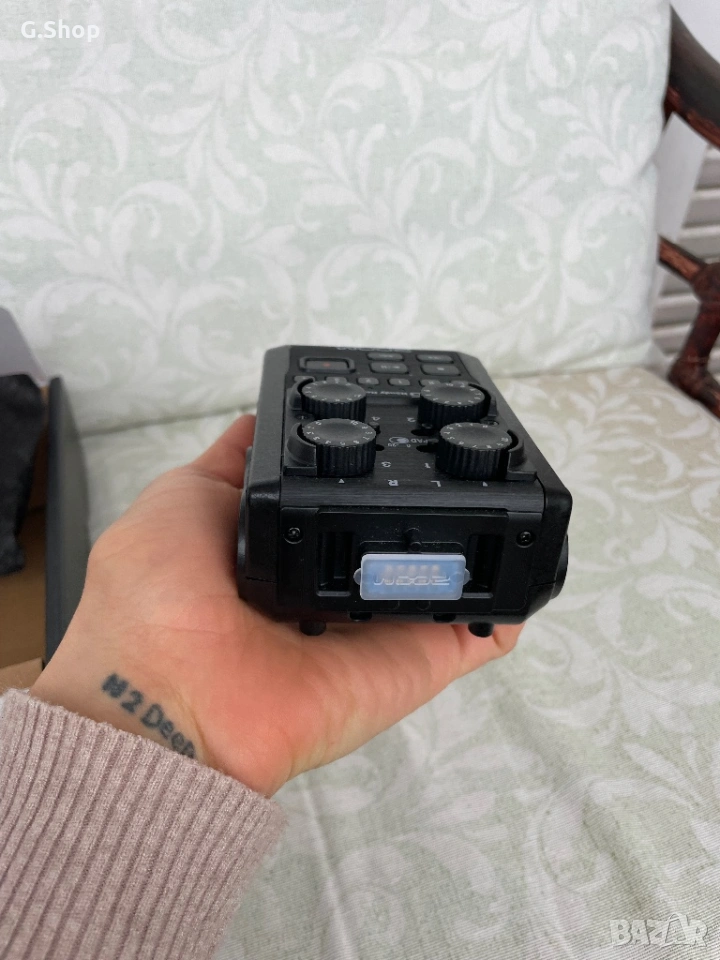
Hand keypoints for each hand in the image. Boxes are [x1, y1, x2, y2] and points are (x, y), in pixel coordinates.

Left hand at [30, 415, 522, 795]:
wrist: (171, 703)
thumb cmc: (156, 602)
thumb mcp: (180, 503)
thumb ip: (231, 465)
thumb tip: (261, 422)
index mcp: (276, 555)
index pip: (335, 509)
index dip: (363, 472)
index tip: (394, 435)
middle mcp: (328, 593)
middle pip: (393, 544)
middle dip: (426, 511)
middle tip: (462, 466)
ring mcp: (374, 633)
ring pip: (438, 585)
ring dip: (475, 551)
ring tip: (511, 501)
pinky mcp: (410, 667)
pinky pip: (473, 635)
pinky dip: (507, 607)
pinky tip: (531, 567)